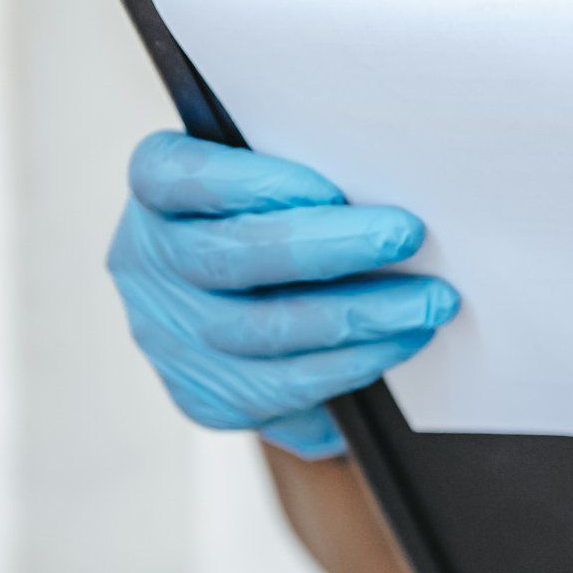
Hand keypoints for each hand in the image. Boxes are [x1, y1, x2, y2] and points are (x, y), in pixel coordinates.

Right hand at [107, 132, 458, 460]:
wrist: (252, 298)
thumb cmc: (276, 213)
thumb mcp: (274, 175)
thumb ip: (305, 179)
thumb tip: (384, 179)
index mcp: (154, 188)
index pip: (177, 176)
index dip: (250, 182)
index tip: (329, 186)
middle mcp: (144, 263)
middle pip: (231, 257)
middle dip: (329, 249)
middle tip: (406, 235)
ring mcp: (166, 336)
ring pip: (260, 331)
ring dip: (357, 317)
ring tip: (427, 302)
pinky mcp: (200, 397)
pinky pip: (275, 390)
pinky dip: (345, 367)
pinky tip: (396, 344)